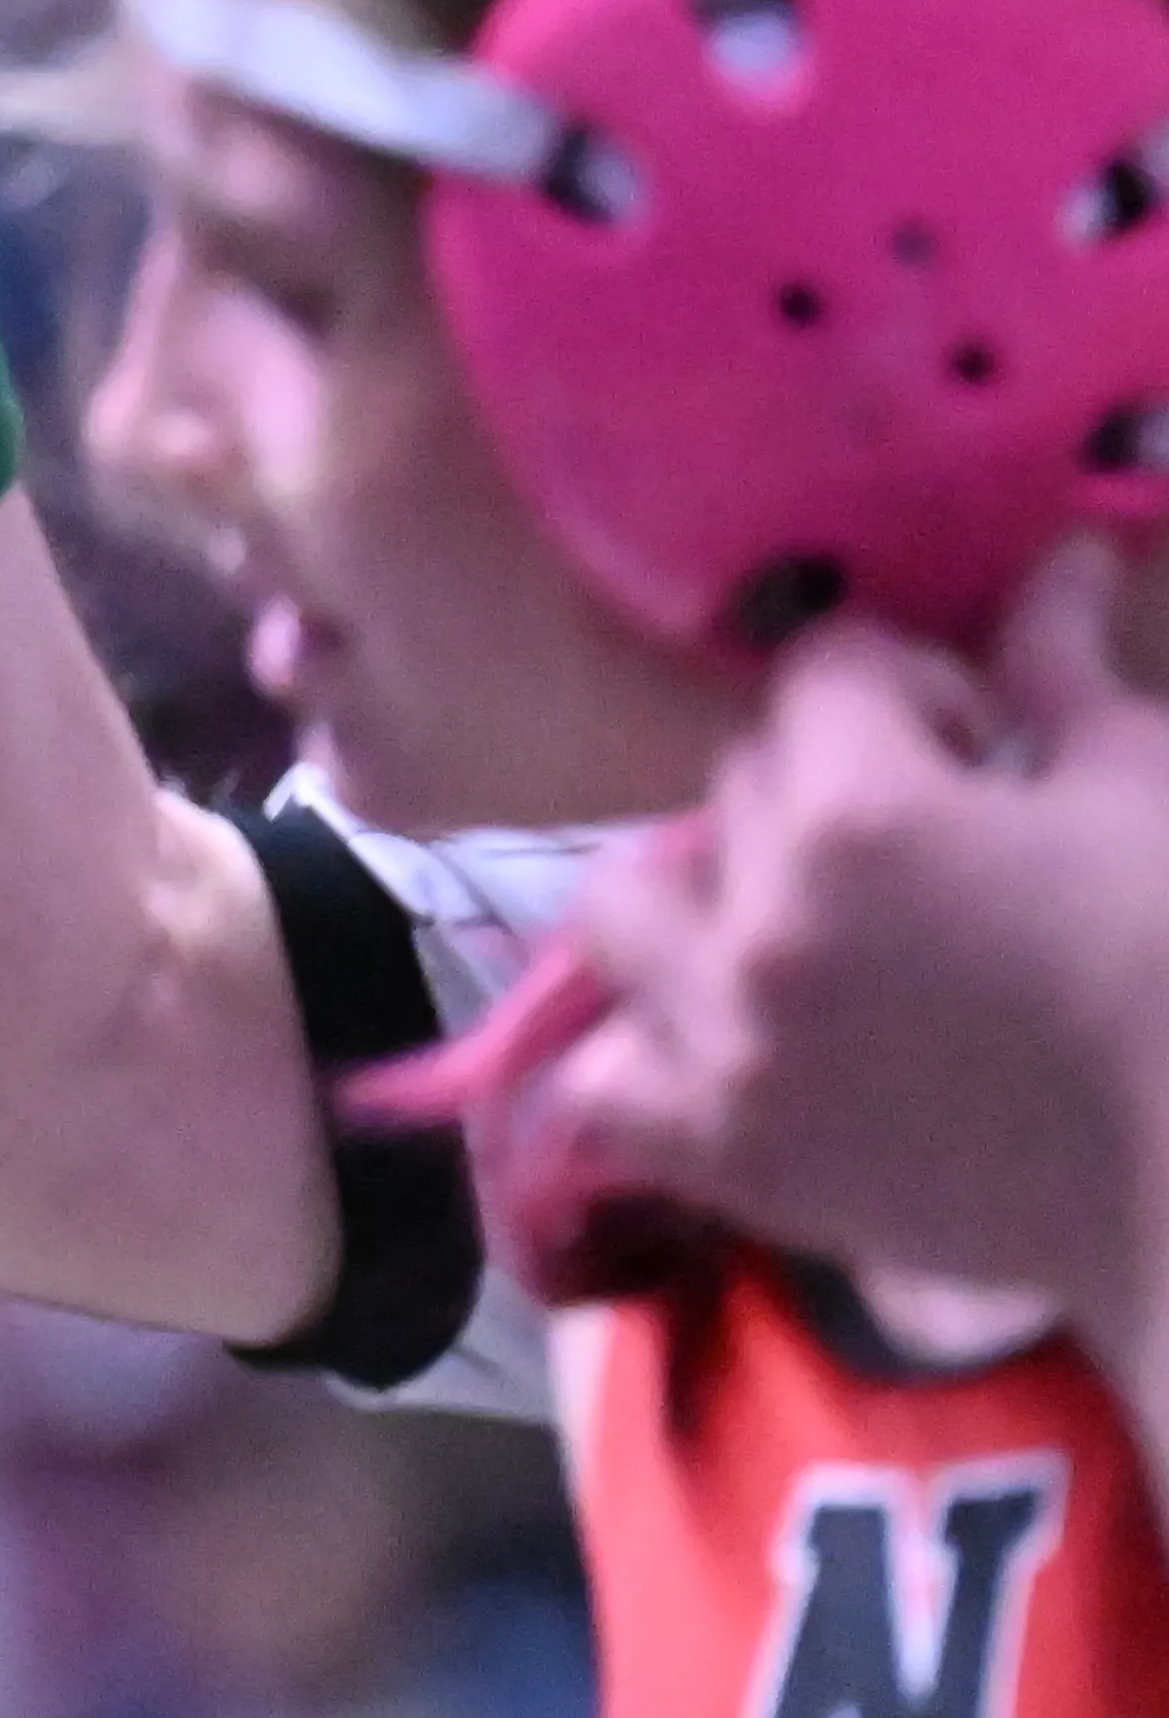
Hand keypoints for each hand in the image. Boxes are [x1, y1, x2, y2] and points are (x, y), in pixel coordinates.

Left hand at [536, 544, 1168, 1353]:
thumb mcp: (1140, 790)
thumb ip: (1061, 669)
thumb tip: (1052, 556)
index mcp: (861, 815)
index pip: (823, 668)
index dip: (910, 685)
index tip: (978, 741)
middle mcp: (763, 924)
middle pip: (739, 783)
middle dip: (824, 787)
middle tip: (922, 845)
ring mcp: (727, 1047)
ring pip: (625, 911)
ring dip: (691, 895)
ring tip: (785, 926)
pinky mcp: (728, 1161)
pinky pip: (602, 1087)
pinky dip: (642, 1058)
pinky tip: (721, 1048)